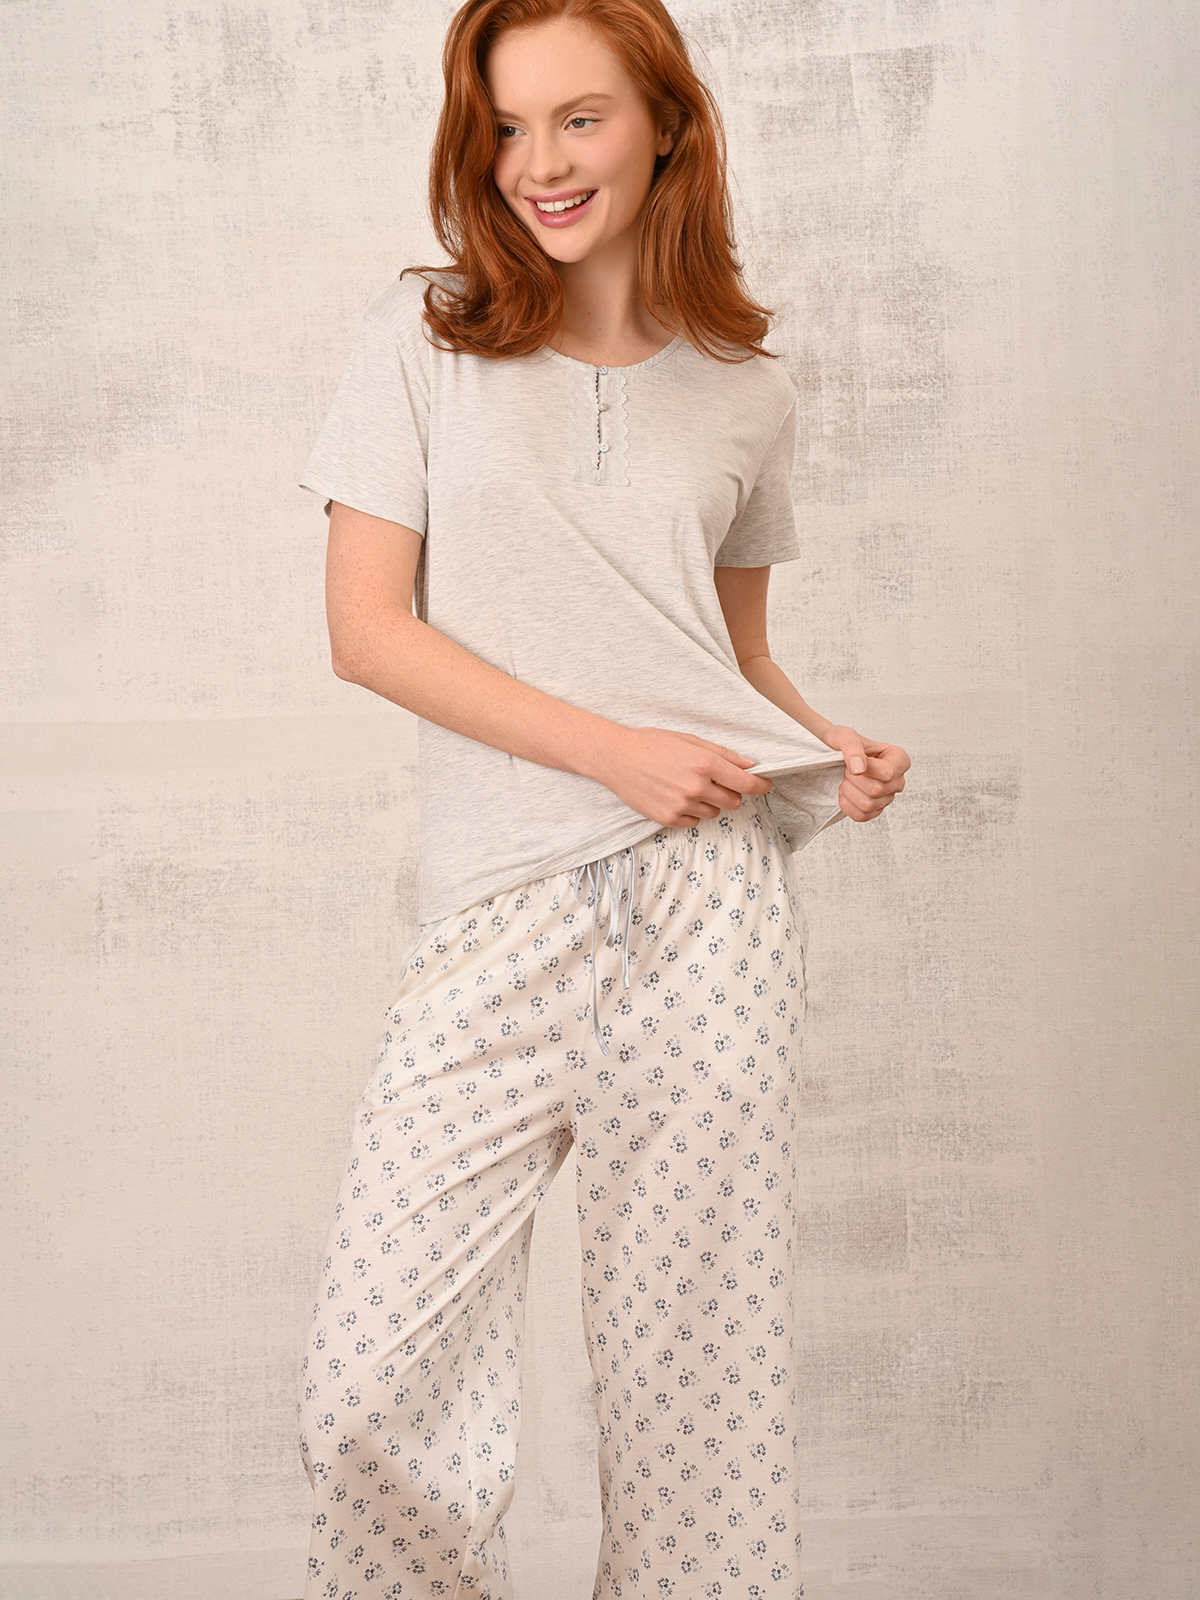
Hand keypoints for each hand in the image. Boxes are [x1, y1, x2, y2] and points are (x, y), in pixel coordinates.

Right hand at [601, 727, 775, 827]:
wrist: (616, 757)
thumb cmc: (652, 743)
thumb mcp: (690, 740)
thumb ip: (723, 754)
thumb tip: (750, 765)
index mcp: (704, 763)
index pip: (745, 782)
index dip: (761, 785)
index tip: (766, 785)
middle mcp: (696, 786)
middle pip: (733, 801)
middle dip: (730, 793)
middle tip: (715, 782)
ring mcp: (682, 804)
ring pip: (714, 812)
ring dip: (709, 802)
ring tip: (688, 786)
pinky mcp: (668, 818)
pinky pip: (694, 821)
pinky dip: (691, 812)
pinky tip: (676, 797)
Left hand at [821, 725, 910, 822]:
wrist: (832, 753)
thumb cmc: (844, 743)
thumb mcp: (845, 736)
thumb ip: (852, 748)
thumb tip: (859, 769)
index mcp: (899, 759)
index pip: (887, 773)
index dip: (866, 769)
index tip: (856, 759)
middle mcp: (898, 780)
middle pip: (876, 790)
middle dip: (853, 779)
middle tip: (847, 769)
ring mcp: (888, 797)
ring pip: (868, 805)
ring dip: (849, 791)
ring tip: (846, 779)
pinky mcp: (875, 810)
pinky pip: (861, 816)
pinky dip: (847, 805)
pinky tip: (844, 792)